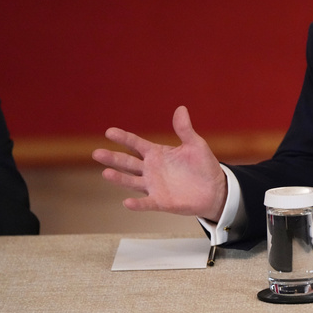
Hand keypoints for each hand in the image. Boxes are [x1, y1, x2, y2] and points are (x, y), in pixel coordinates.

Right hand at [92, 106, 227, 220]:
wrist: (215, 190)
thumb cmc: (203, 166)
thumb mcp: (195, 145)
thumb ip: (184, 129)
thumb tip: (181, 108)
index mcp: (157, 154)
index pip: (136, 144)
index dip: (124, 138)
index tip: (110, 132)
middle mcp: (151, 169)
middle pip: (128, 163)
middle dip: (113, 158)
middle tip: (97, 153)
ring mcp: (154, 186)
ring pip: (131, 181)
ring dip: (119, 178)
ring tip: (106, 173)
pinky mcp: (161, 201)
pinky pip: (146, 203)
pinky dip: (137, 203)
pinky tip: (127, 202)